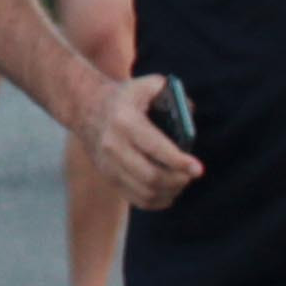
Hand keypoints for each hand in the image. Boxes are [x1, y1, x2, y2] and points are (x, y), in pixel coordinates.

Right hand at [82, 70, 203, 208]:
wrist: (87, 107)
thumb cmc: (126, 97)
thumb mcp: (146, 85)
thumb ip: (171, 92)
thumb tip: (190, 113)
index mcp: (125, 122)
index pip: (155, 148)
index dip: (179, 162)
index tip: (198, 169)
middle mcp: (114, 146)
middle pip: (151, 176)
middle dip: (178, 180)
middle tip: (192, 174)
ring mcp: (109, 165)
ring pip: (145, 192)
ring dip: (170, 191)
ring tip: (182, 181)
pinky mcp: (109, 177)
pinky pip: (136, 199)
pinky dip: (158, 201)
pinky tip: (170, 192)